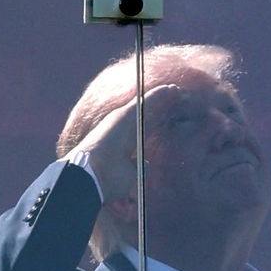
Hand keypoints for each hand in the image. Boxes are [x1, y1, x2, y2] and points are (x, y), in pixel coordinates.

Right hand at [70, 83, 185, 205]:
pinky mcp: (123, 114)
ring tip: (177, 90)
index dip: (158, 123)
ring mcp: (122, 120)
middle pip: (148, 115)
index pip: (145, 130)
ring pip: (147, 105)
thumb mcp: (129, 174)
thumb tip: (147, 162)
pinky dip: (158, 95)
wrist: (93, 176)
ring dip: (162, 98)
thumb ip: (138, 166)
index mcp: (124, 143)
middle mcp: (124, 129)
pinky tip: (170, 89)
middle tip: (177, 97)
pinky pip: (144, 102)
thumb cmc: (109, 180)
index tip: (171, 119)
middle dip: (162, 108)